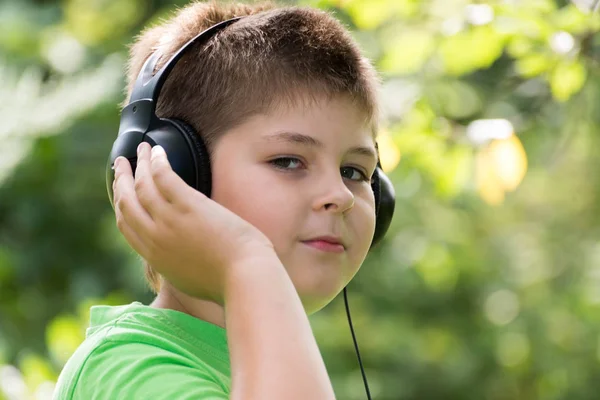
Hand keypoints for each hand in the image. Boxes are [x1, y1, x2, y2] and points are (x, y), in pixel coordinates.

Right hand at [112, 142, 275, 303]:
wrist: (244, 279)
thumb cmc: (227, 281)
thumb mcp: (190, 278)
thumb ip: (178, 262)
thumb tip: (182, 251)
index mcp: (155, 257)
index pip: (127, 226)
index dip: (121, 204)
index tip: (121, 190)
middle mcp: (155, 237)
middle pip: (127, 203)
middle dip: (122, 180)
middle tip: (121, 164)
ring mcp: (170, 221)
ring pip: (143, 185)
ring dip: (139, 163)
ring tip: (141, 147)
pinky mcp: (189, 207)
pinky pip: (164, 177)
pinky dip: (158, 161)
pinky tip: (158, 151)